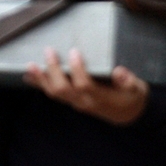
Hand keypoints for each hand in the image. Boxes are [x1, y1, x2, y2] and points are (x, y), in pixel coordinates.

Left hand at [25, 49, 148, 125]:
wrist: (126, 114)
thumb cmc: (131, 96)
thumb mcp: (137, 89)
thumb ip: (129, 81)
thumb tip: (120, 72)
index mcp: (100, 99)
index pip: (84, 86)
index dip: (78, 70)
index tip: (75, 52)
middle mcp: (84, 102)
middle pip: (63, 90)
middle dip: (54, 71)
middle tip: (50, 51)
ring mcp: (76, 102)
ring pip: (54, 93)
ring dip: (41, 79)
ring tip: (31, 65)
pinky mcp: (71, 100)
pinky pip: (52, 94)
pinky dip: (40, 84)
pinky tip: (29, 75)